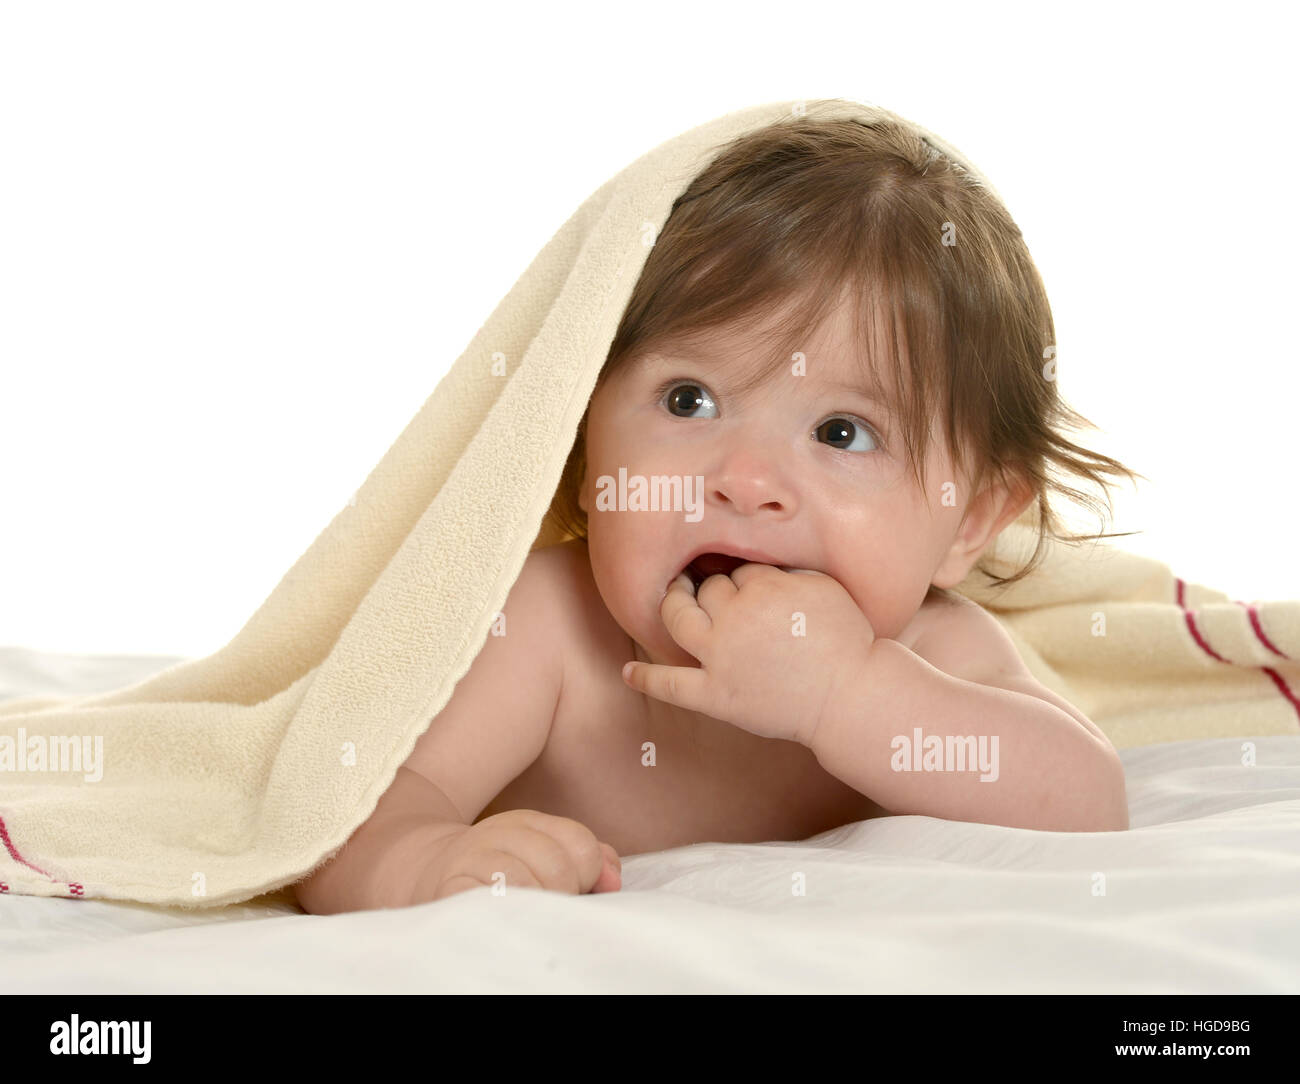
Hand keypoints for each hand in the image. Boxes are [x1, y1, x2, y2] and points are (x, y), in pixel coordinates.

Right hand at [410, 809, 621, 902]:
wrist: (421, 872)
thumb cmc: (499, 871)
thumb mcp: (543, 851)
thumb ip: (589, 859)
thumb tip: (611, 881)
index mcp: (528, 822)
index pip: (582, 847)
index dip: (587, 875)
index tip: (572, 889)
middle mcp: (499, 833)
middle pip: (559, 869)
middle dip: (562, 897)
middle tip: (546, 909)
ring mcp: (471, 860)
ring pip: (528, 887)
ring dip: (535, 910)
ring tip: (526, 918)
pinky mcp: (449, 891)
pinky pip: (491, 905)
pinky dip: (506, 914)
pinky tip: (507, 919)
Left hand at [621, 563, 875, 745]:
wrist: (850, 696)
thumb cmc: (846, 640)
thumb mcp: (823, 586)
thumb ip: (786, 570)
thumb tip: (758, 561)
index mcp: (762, 586)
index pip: (736, 569)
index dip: (740, 574)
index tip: (745, 582)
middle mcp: (734, 617)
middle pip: (706, 589)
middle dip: (708, 585)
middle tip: (706, 585)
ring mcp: (720, 657)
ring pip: (677, 619)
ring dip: (671, 606)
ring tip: (672, 601)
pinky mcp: (715, 695)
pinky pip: (670, 684)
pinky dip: (646, 679)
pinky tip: (627, 674)